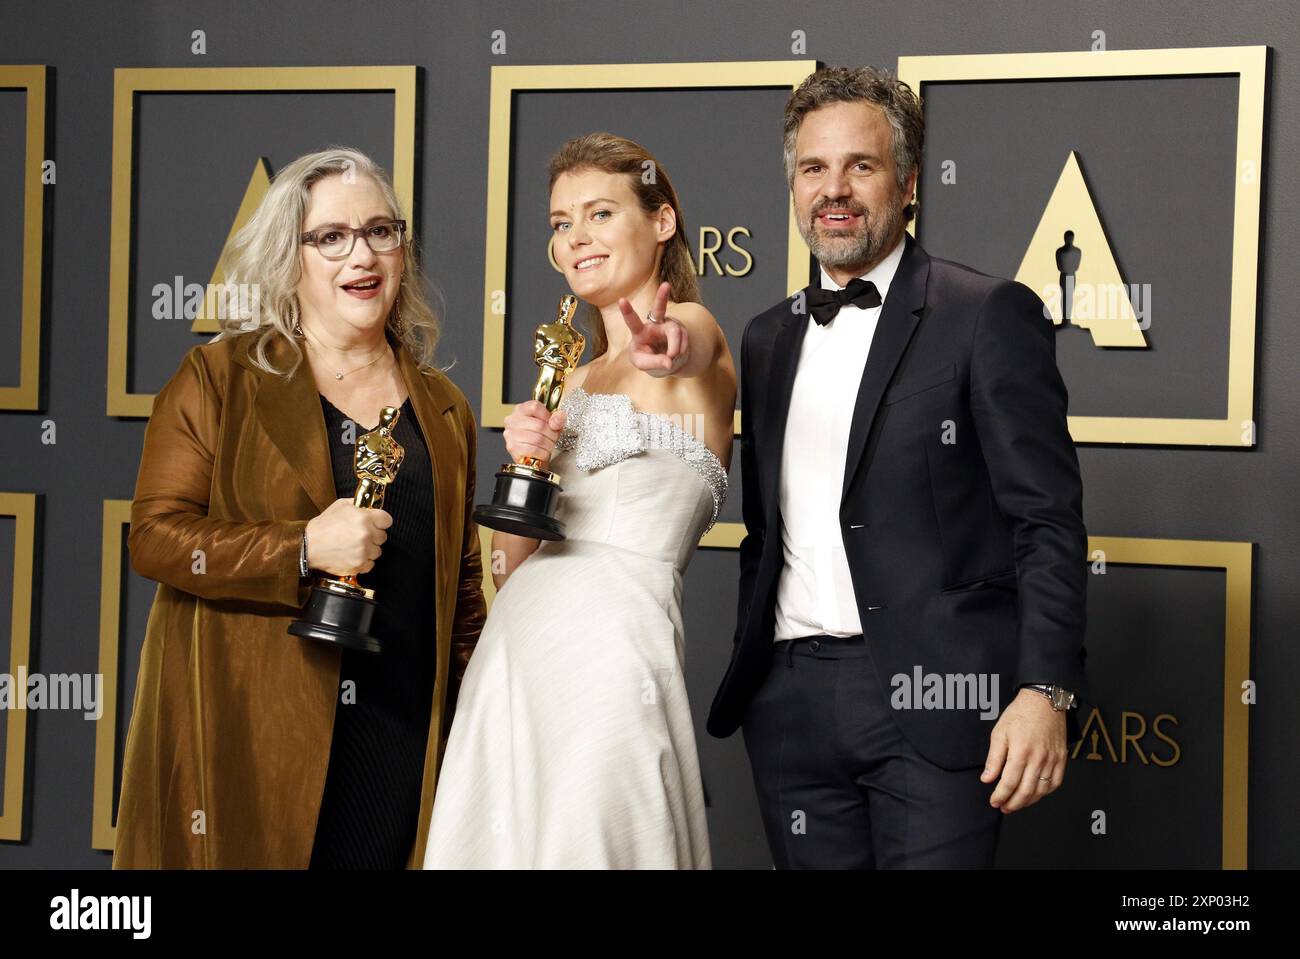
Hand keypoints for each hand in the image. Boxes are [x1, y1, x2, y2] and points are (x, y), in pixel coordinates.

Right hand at [305, 498, 391, 576]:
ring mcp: (363, 551)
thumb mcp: (340, 506)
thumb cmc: (323, 526)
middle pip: (383, 536)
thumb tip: (369, 505)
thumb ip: (358, 504)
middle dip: (373, 535)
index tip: (376, 523)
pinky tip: (352, 555)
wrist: (308, 546)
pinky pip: (370, 564)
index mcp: (364, 518)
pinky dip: (363, 561)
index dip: (380, 521)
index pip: (387, 520)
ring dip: (368, 549)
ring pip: (377, 551)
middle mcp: (366, 534)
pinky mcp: (359, 564)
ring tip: (353, 546)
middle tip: (359, 535)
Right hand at [503, 399, 565, 467]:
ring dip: (548, 445)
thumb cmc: (540, 437)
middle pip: (539, 425)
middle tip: (554, 438)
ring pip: (538, 439)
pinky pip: (533, 450)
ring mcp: (510, 435)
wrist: (532, 458)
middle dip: (552, 434)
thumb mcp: (550, 424)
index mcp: (520, 410)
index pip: (535, 407)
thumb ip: (556, 418)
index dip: (548, 416)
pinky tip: (543, 453)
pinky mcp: (512, 449)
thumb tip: (558, 419)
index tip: (552, 423)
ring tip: (549, 446)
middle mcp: (512, 420)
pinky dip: (543, 453)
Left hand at [620, 281, 687, 377]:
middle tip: (666, 285)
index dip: (627, 311)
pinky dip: (681, 352)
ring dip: (675, 349)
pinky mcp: (681, 330)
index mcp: (639, 331)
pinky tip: (677, 355)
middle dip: (662, 297)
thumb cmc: (646, 358)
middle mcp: (654, 324)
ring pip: (675, 332)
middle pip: (659, 308)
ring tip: (673, 358)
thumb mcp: (643, 363)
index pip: (632, 321)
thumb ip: (654, 363)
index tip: (621, 300)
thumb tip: (670, 361)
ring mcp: (669, 325)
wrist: (662, 358)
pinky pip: (684, 340)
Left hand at [980, 688, 1067, 813]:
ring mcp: (1052, 760)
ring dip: (1027, 802)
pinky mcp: (1061, 759)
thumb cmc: (1020, 714)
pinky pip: (1055, 783)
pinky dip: (1045, 793)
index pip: (1009, 783)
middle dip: (1012, 803)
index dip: (1000, 796)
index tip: (994, 801)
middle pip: (1025, 791)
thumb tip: (987, 778)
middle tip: (1003, 807)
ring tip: (1016, 804)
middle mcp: (1038, 759)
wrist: (1044, 702)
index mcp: (1020, 752)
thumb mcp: (999, 733)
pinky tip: (1035, 794)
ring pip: (1041, 791)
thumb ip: (993, 759)